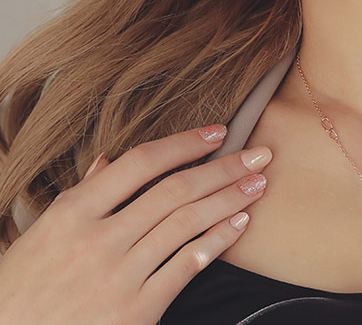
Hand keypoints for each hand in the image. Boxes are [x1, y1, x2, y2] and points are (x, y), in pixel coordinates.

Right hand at [0, 126, 272, 324]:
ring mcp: (117, 276)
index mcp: (72, 213)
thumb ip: (82, 195)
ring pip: (187, 223)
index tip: (219, 131)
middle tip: (260, 153)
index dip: (186, 142)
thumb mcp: (39, 236)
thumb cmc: (20, 292)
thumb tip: (110, 161)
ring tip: (258, 183)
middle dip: (225, 167)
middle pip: (175, 189)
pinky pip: (186, 267)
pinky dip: (217, 241)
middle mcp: (97, 239)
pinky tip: (240, 224)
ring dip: (230, 199)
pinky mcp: (134, 312)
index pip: (141, 162)